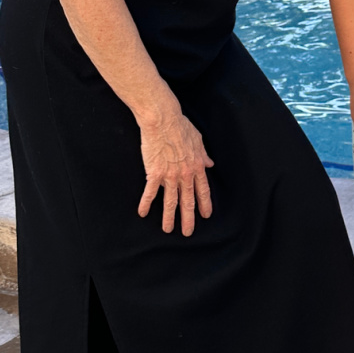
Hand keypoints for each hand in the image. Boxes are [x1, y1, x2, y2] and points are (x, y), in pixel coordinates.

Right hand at [138, 110, 213, 235]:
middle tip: (188, 232)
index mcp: (196, 166)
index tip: (206, 215)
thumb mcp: (198, 140)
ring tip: (168, 230)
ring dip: (169, 217)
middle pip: (188, 200)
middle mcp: (185, 174)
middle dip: (188, 218)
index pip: (202, 190)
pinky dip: (146, 203)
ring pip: (170, 201)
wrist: (163, 120)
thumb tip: (210, 163)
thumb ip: (203, 154)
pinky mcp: (154, 173)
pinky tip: (143, 213)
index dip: (204, 203)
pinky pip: (150, 192)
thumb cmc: (180, 126)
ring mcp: (169, 175)